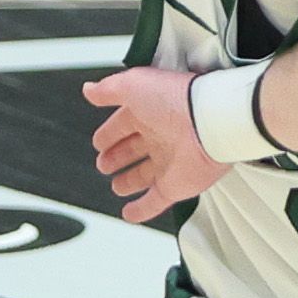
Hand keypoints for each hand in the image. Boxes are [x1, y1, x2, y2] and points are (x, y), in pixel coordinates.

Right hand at [85, 66, 227, 223]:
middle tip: (104, 164)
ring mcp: (170, 162)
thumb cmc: (175, 99)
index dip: (110, 133)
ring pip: (145, 175)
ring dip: (130, 181)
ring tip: (117, 186)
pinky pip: (156, 201)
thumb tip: (89, 90)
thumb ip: (108, 89)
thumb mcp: (133, 84)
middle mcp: (161, 136)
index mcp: (150, 111)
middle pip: (134, 149)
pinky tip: (130, 213)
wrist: (208, 122)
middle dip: (118, 157)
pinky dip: (142, 209)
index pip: (124, 123)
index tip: (99, 142)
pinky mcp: (176, 185)